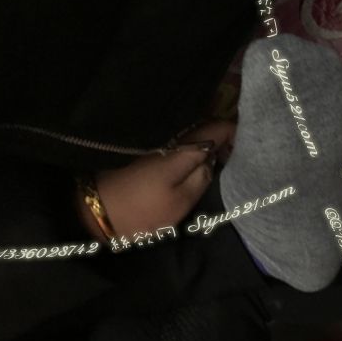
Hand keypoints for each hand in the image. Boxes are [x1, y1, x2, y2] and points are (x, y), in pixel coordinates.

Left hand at [77, 121, 235, 238]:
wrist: (92, 212)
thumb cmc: (141, 211)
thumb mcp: (180, 202)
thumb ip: (203, 177)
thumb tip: (214, 158)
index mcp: (182, 147)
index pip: (218, 128)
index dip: (236, 133)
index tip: (249, 146)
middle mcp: (169, 138)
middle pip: (205, 130)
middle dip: (223, 139)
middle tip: (237, 157)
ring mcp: (155, 144)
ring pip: (190, 137)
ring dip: (206, 146)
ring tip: (219, 162)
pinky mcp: (144, 153)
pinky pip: (176, 145)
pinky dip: (190, 151)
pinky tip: (194, 165)